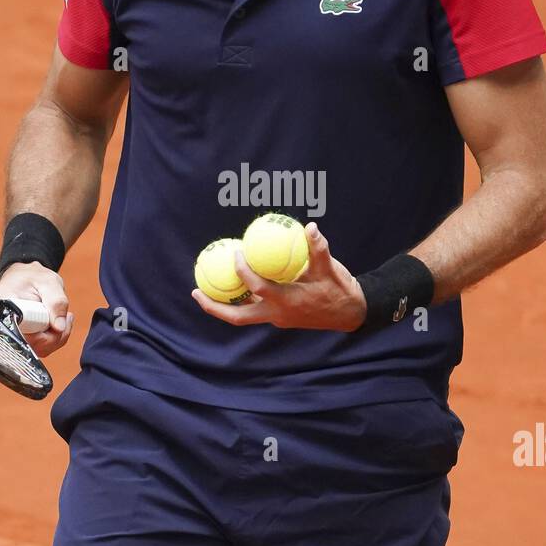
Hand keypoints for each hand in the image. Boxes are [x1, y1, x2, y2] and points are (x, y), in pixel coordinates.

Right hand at [0, 261, 73, 358]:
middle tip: (65, 318)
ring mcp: (12, 333)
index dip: (40, 336)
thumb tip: (59, 327)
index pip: (18, 334)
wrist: (27, 277)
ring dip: (56, 339)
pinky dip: (54, 340)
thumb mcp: (49, 282)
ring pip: (36, 350)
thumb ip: (56, 301)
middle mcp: (2, 324)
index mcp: (2, 307)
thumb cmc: (34, 277)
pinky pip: (39, 349)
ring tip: (63, 318)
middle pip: (28, 347)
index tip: (56, 325)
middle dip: (53, 337)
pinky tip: (59, 324)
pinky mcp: (21, 339)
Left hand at [191, 223, 367, 331]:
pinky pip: (253, 308)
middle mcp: (276, 315)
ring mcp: (276, 318)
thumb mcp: (330, 268)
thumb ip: (319, 248)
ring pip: (243, 315)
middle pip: (237, 316)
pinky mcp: (279, 316)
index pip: (257, 288)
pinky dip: (241, 297)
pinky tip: (234, 281)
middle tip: (195, 291)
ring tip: (204, 288)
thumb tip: (311, 227)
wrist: (350, 312)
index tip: (237, 253)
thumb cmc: (339, 289)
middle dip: (213, 306)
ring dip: (223, 303)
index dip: (244, 272)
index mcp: (286, 302)